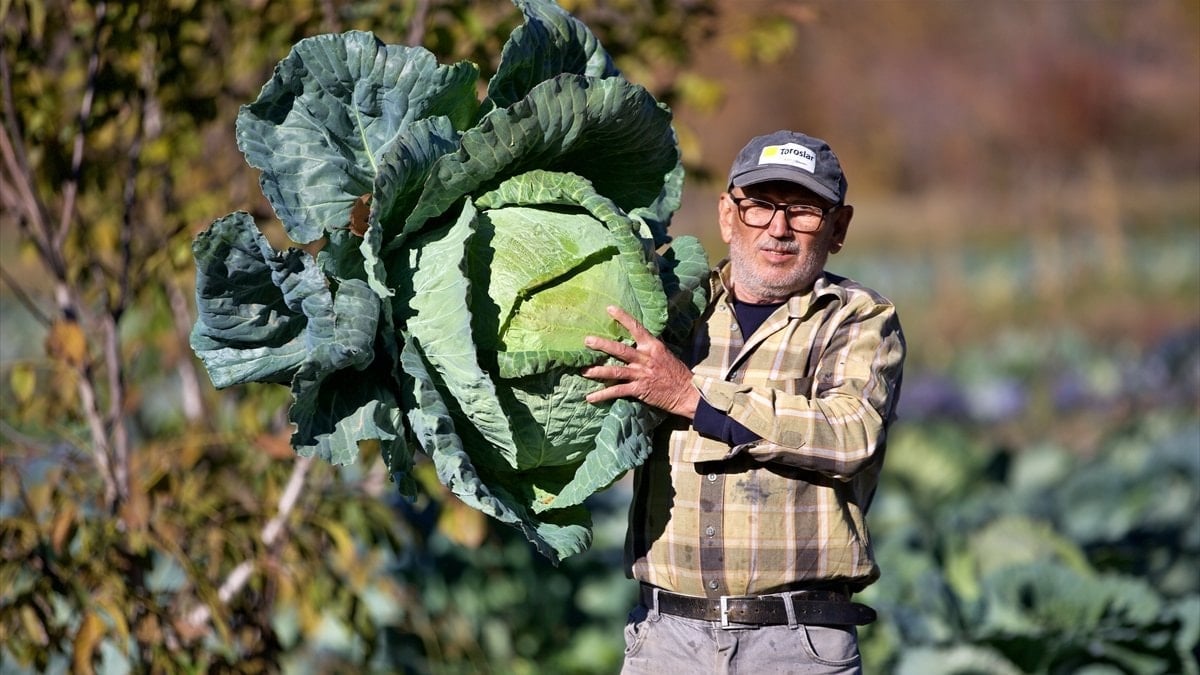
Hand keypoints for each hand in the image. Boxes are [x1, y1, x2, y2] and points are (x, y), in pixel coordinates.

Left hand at [582, 305, 699, 418]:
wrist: (687, 392)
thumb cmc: (676, 372)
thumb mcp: (665, 353)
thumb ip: (651, 345)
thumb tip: (641, 335)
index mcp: (652, 346)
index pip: (637, 328)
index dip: (623, 317)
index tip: (609, 308)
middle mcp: (645, 358)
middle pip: (620, 349)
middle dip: (602, 345)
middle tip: (587, 340)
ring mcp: (641, 374)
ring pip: (616, 371)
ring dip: (598, 371)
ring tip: (584, 371)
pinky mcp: (639, 390)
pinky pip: (618, 391)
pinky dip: (603, 394)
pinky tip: (590, 398)